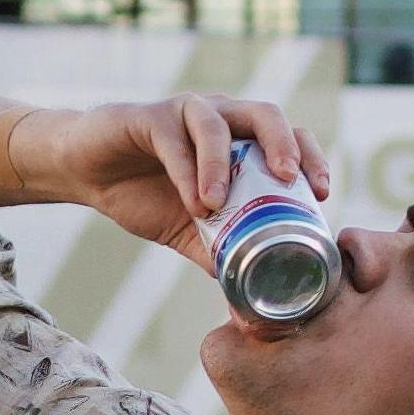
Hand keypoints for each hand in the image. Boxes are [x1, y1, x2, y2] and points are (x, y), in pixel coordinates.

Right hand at [49, 97, 327, 271]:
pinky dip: (186, 170)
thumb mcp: (189, 232)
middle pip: (265, 114)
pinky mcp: (149, 118)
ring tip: (216, 205)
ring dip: (222, 163)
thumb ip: (220, 254)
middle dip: (283, 144)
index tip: (322, 192)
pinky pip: (174, 139)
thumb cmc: (146, 195)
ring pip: (217, 123)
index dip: (310, 158)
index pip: (288, 136)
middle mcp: (220, 118)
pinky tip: (191, 202)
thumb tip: (250, 300)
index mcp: (240, 141)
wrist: (91, 174)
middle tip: (288, 181)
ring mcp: (185, 114)